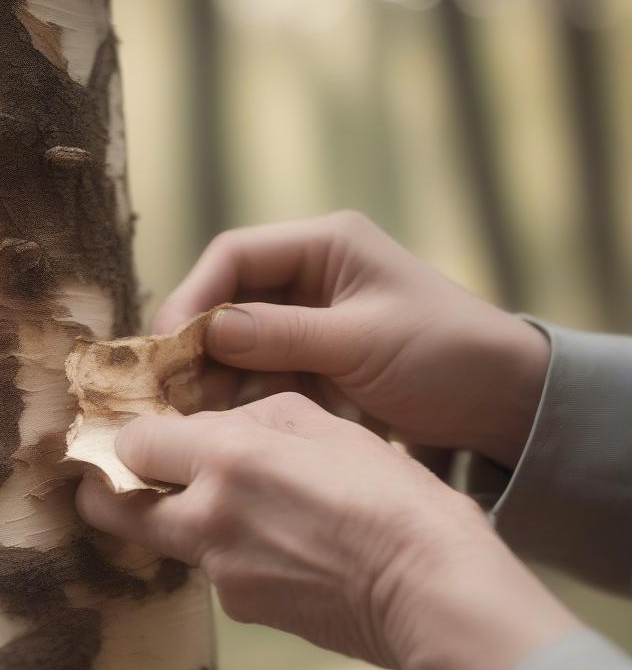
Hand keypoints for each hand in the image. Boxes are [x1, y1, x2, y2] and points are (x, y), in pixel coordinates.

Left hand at [77, 394, 578, 669]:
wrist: (432, 594)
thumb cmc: (392, 498)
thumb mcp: (325, 425)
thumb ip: (253, 418)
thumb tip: (213, 427)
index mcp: (226, 460)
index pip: (132, 444)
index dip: (135, 434)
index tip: (145, 431)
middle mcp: (207, 520)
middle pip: (112, 508)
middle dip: (106, 490)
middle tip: (122, 475)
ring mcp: (220, 574)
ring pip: (169, 539)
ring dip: (181, 518)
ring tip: (238, 505)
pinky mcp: (243, 611)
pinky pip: (215, 570)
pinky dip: (228, 551)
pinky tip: (281, 543)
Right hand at [155, 212, 549, 468]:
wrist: (503, 402)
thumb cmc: (447, 355)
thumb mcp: (362, 342)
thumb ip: (282, 335)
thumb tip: (205, 332)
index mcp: (325, 245)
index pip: (235, 255)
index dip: (193, 294)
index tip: (167, 344)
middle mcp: (310, 275)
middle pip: (229, 298)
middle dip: (199, 344)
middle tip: (172, 391)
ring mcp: (311, 319)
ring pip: (239, 340)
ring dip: (218, 376)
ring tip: (197, 416)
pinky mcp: (315, 359)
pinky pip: (262, 370)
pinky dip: (245, 395)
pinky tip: (231, 423)